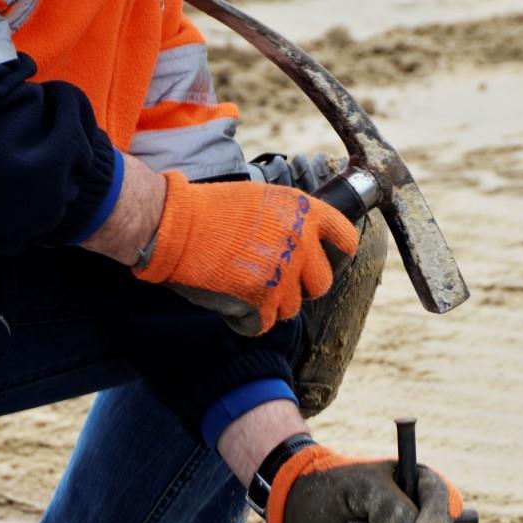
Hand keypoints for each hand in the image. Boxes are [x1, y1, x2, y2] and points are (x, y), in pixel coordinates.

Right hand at [133, 172, 358, 336]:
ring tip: (245, 290)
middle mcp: (301, 243)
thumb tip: (301, 239)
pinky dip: (249, 321)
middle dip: (301, 286)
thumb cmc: (209, 208)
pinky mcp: (261, 301)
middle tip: (276, 281)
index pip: (345, 238)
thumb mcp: (261, 198)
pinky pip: (265, 324)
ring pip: (292, 308)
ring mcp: (283, 275)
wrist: (177, 225)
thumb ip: (288, 220)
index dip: (337, 252)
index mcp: (305, 212)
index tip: (323, 259)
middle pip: (321, 284)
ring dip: (272, 304)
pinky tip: (233, 306)